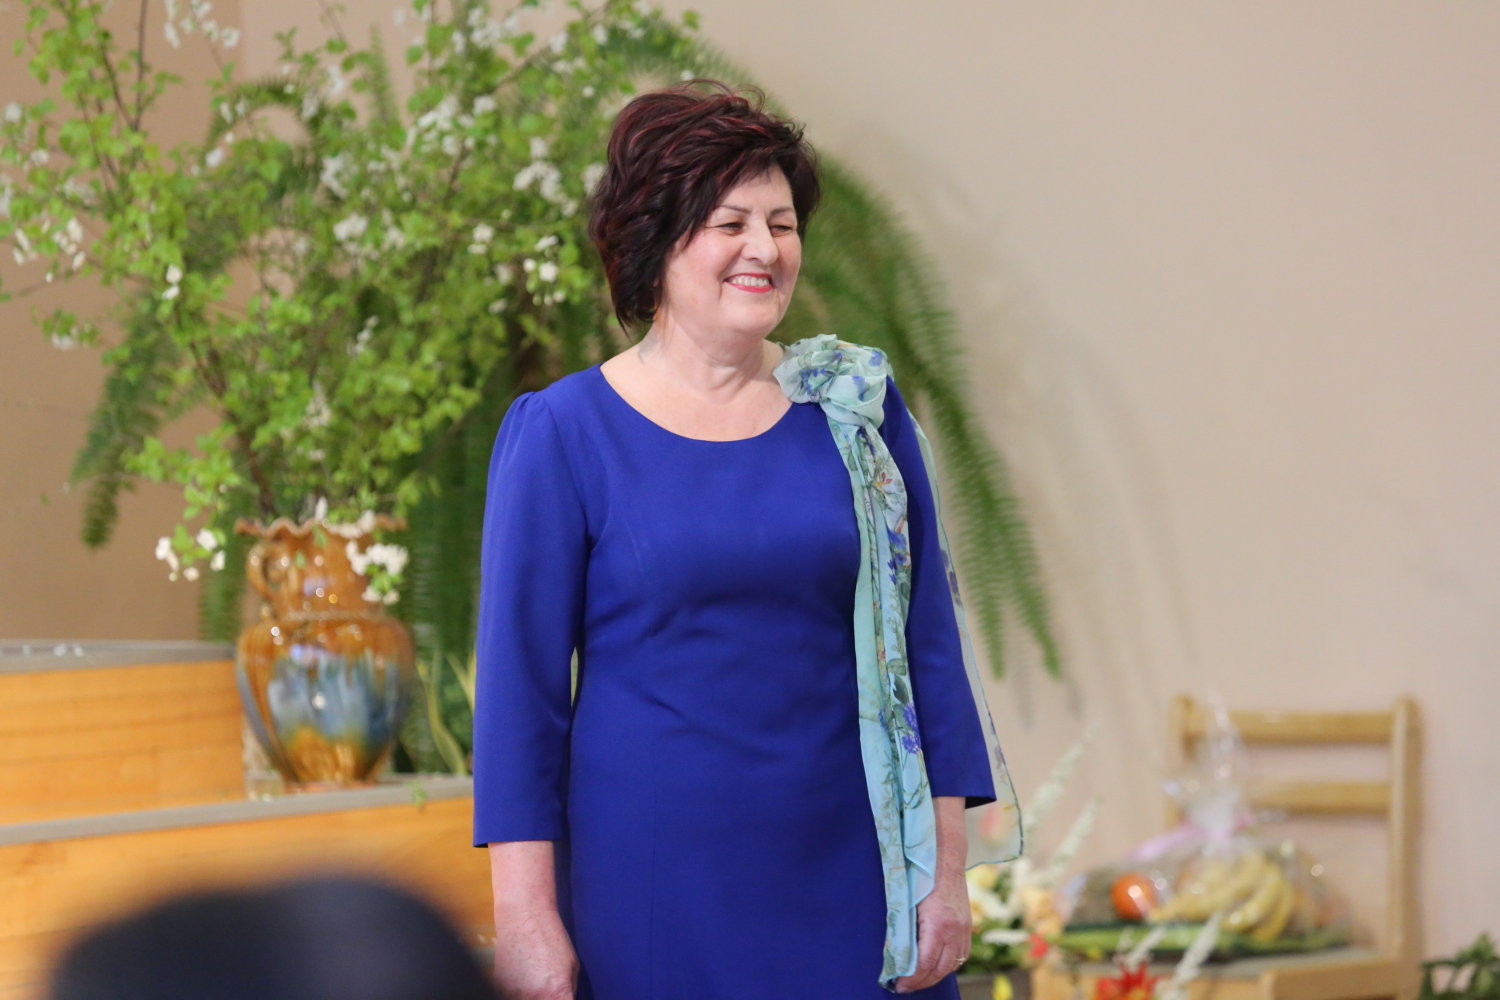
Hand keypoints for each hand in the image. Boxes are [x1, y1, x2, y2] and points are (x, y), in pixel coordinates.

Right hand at [489, 841, 576, 999]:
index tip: (564, 996)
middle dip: (550, 998)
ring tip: (537, 980)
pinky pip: (513, 996)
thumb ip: (569, 990)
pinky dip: (520, 992)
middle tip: (550, 986)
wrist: (522, 917)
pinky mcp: (499, 989)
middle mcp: (533, 999)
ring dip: (535, 995)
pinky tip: (524, 978)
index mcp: (555, 994)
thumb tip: (566, 999)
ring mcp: (512, 996)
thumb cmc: (550, 938)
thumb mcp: (572, 966)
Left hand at [893, 872, 971, 992]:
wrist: (946, 861)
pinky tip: (937, 966)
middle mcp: (954, 931)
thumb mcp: (908, 905)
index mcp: (937, 925)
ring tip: (920, 980)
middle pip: (939, 970)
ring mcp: (964, 930)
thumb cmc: (922, 879)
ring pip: (952, 965)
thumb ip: (904, 931)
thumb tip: (894, 955)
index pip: (924, 964)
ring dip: (935, 976)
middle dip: (922, 983)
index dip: (911, 979)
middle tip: (906, 987)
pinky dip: (948, 964)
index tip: (899, 985)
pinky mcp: (968, 927)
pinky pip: (961, 955)